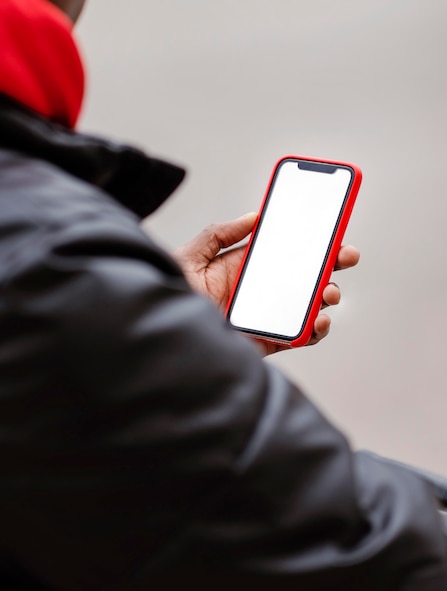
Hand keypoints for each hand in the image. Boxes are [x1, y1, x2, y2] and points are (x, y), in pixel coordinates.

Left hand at [173, 213, 359, 354]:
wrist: (164, 339)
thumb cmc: (170, 297)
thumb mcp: (191, 257)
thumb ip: (219, 233)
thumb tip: (254, 216)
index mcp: (244, 267)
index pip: (284, 251)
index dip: (309, 241)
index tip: (331, 229)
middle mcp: (259, 291)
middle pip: (303, 276)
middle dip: (330, 265)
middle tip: (345, 255)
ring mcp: (266, 316)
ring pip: (308, 305)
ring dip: (327, 295)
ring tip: (328, 290)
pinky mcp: (267, 341)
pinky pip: (299, 336)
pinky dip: (316, 329)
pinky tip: (319, 319)